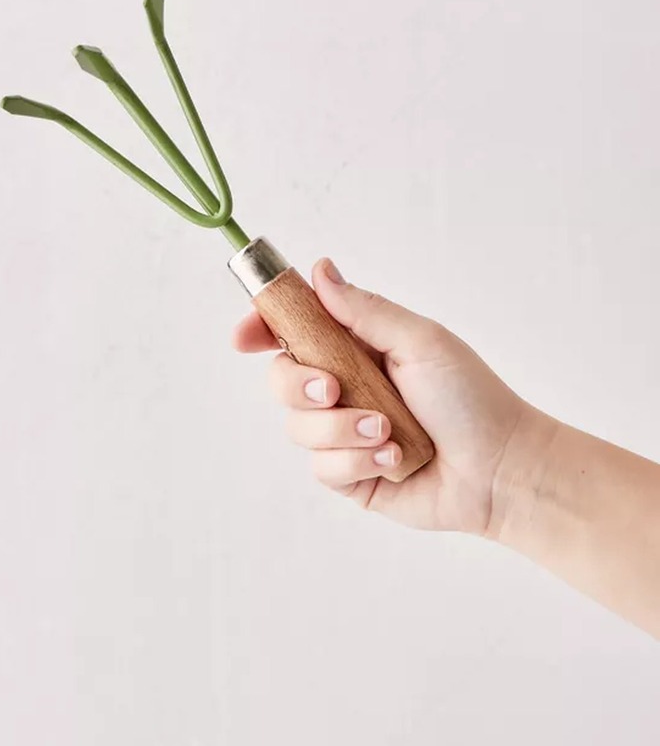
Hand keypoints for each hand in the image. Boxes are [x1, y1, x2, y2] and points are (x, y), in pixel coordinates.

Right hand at [233, 257, 547, 536]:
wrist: (499, 469)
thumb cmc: (471, 398)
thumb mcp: (420, 341)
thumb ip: (365, 310)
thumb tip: (319, 270)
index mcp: (357, 347)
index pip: (294, 331)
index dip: (262, 328)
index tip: (245, 335)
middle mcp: (344, 388)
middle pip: (281, 379)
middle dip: (300, 386)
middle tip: (334, 389)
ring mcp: (344, 434)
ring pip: (299, 428)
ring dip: (343, 430)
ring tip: (388, 434)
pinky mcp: (350, 475)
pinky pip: (322, 468)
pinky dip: (357, 462)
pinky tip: (395, 461)